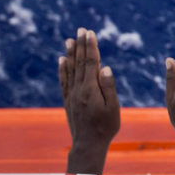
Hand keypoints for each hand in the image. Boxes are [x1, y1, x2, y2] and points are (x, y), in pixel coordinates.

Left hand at [58, 29, 120, 154]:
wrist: (88, 144)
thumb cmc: (106, 126)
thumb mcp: (113, 108)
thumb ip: (109, 87)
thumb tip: (104, 67)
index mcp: (91, 90)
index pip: (91, 63)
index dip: (91, 47)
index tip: (90, 33)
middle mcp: (79, 89)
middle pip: (80, 63)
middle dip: (81, 45)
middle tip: (81, 30)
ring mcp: (72, 94)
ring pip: (70, 69)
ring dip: (70, 54)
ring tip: (69, 40)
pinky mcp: (68, 100)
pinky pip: (64, 80)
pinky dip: (62, 69)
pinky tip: (61, 60)